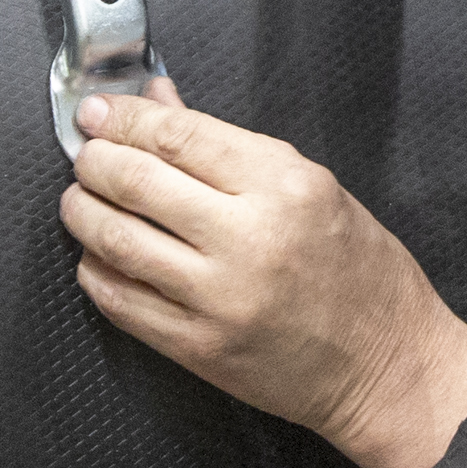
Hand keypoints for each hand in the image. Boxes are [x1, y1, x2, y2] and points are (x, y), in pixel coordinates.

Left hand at [59, 87, 466, 467]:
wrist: (386, 363)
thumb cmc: (358, 270)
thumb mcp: (312, 186)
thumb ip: (227, 147)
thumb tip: (161, 105)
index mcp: (283, 186)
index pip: (178, 136)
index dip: (125, 118)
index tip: (101, 112)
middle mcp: (249, 239)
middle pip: (137, 182)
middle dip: (95, 160)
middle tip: (86, 153)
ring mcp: (219, 298)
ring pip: (117, 241)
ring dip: (83, 212)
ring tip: (80, 199)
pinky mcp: (199, 347)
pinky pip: (122, 302)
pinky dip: (96, 271)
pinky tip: (96, 256)